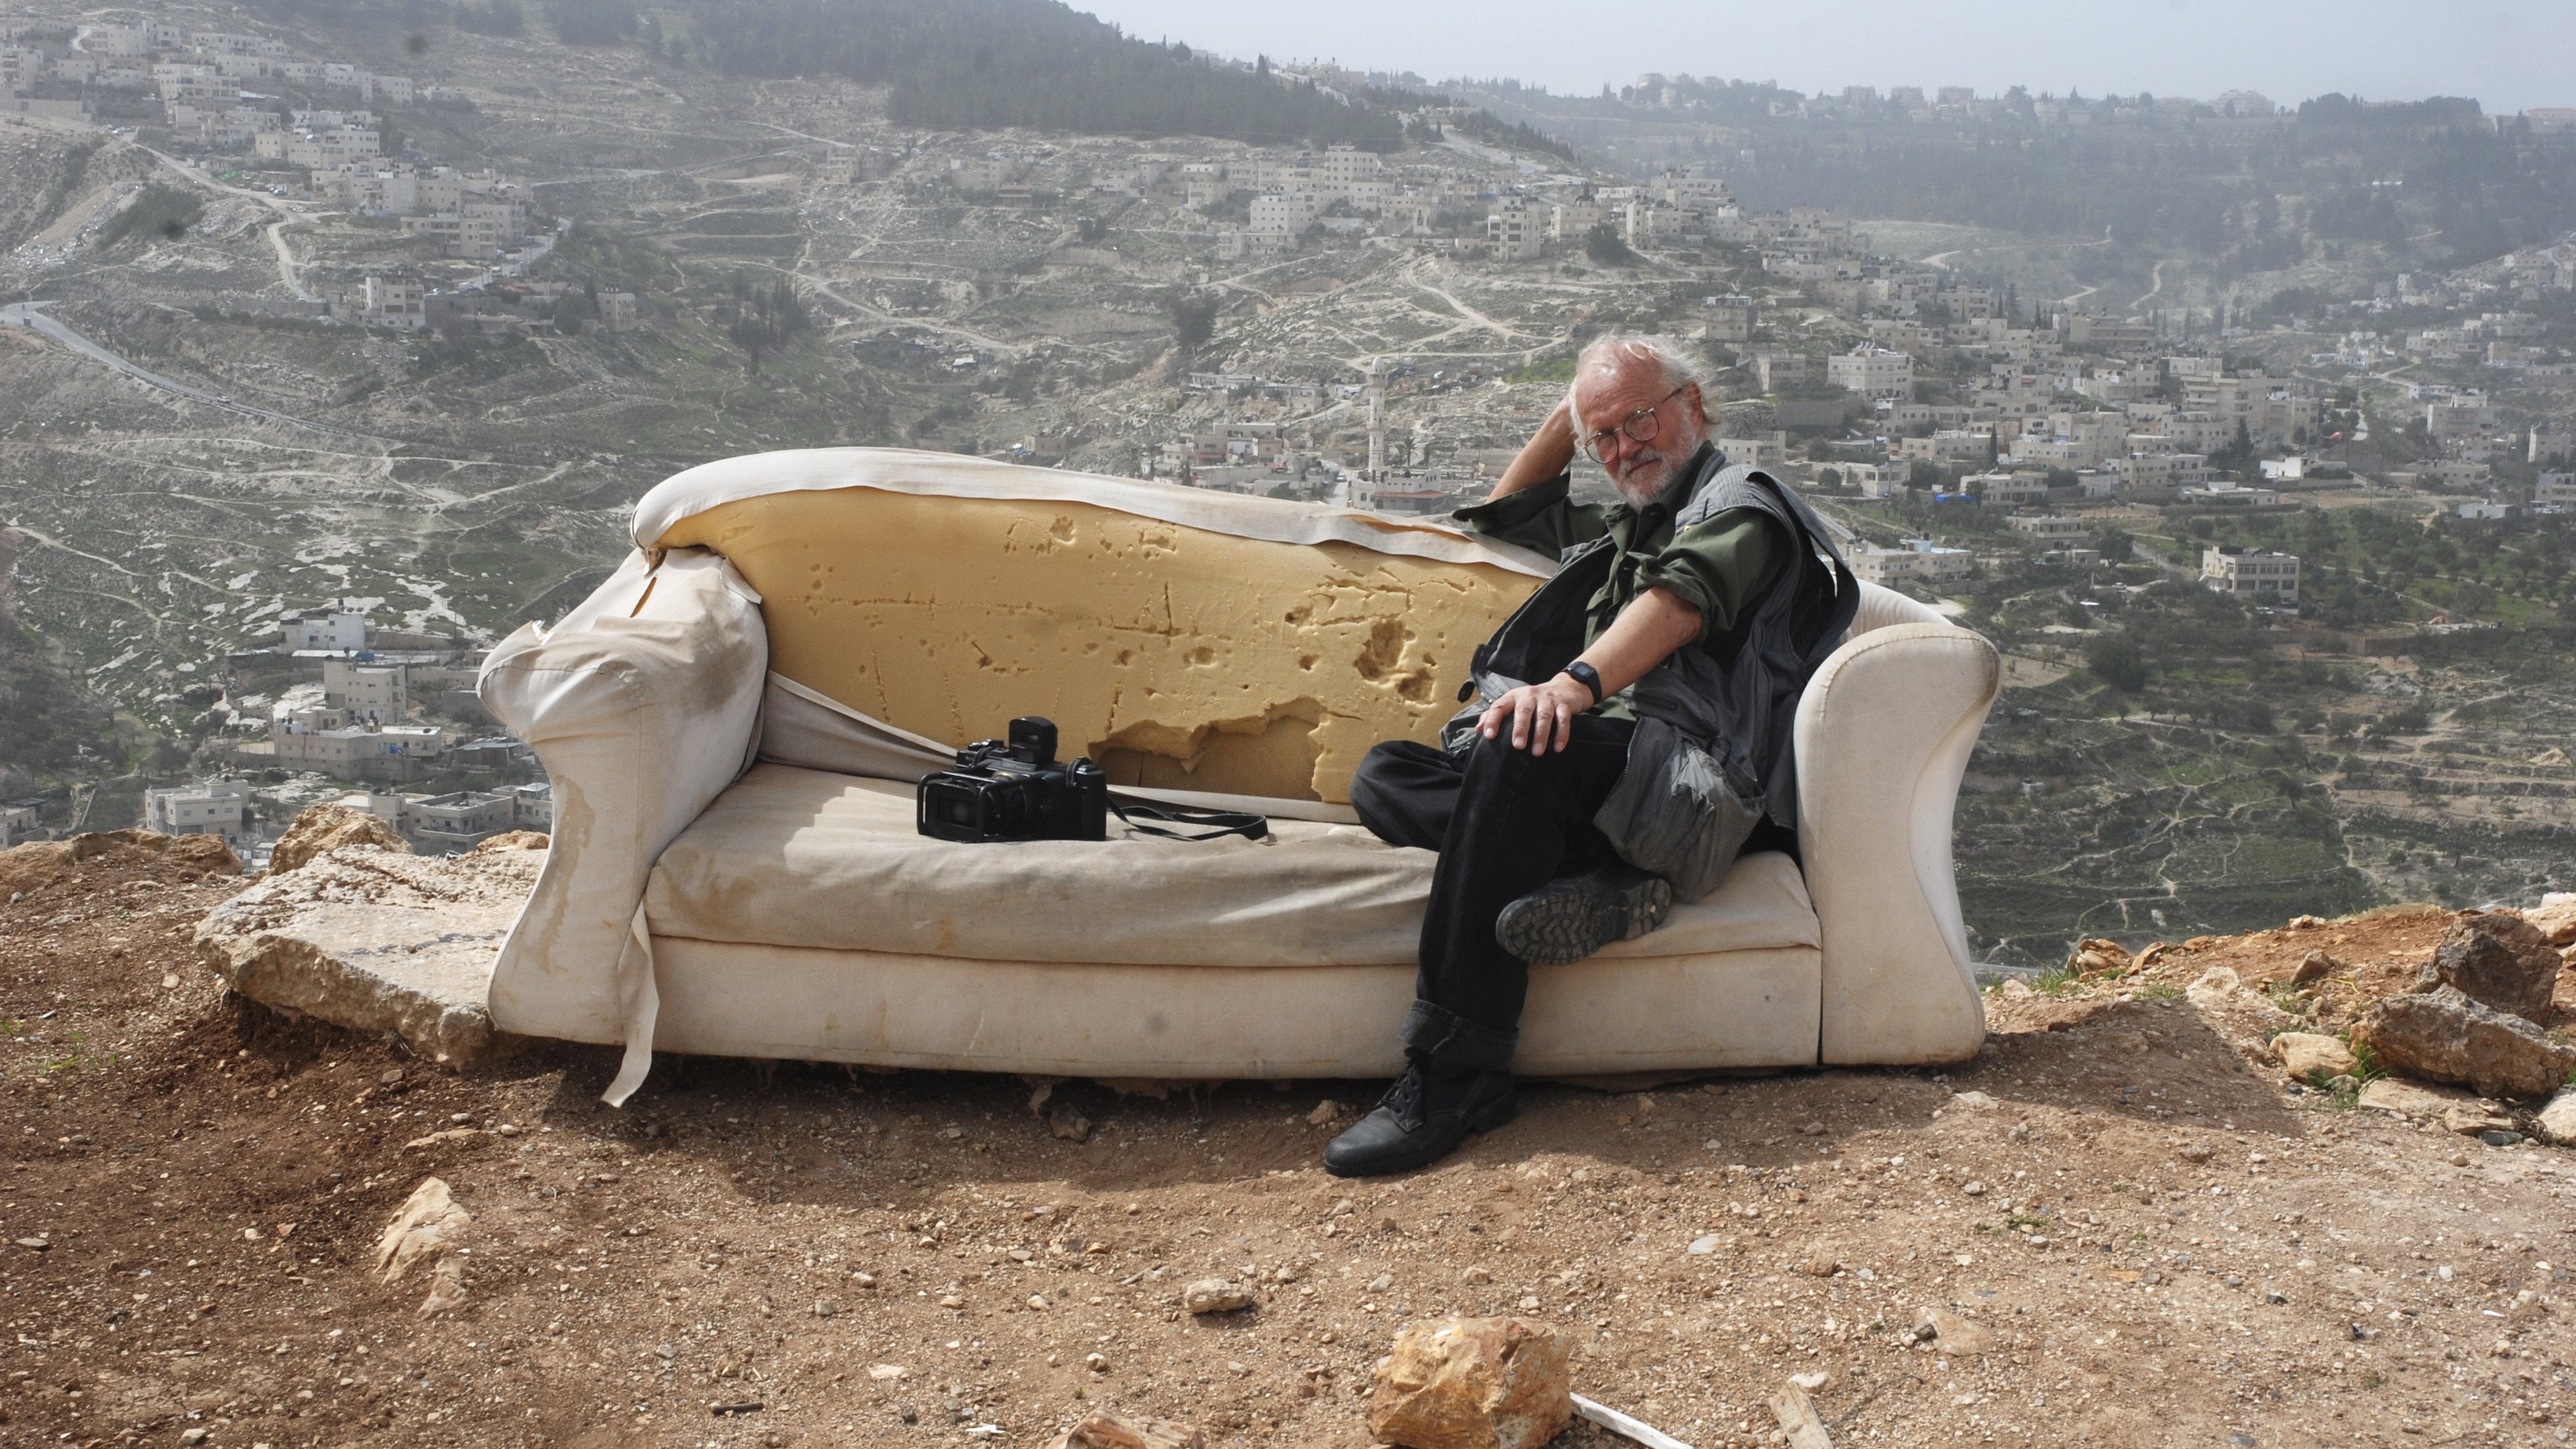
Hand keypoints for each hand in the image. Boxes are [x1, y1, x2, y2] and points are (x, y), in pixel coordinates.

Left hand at [1478, 673, 1593, 753]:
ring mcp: (1548, 699)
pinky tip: (1558, 748)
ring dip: (1541, 735)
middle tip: (1518, 746)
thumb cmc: (1533, 701)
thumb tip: (1478, 730)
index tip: (1489, 736)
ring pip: (1544, 716)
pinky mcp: (1564, 704)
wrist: (1565, 688)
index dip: (1493, 720)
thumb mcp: (1513, 704)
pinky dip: (1561, 734)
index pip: (1499, 706)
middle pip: (1523, 710)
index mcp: (1513, 696)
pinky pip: (1563, 719)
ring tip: (1537, 752)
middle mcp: (1529, 695)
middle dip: (1520, 728)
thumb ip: (1494, 715)